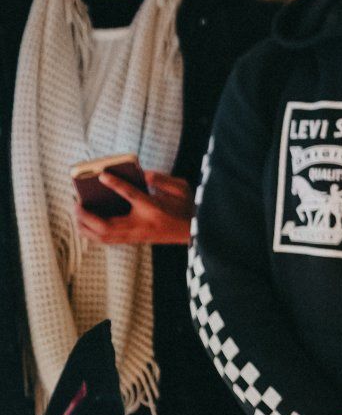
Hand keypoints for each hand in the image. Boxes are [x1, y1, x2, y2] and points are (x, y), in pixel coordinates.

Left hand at [77, 171, 191, 246]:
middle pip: (104, 226)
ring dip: (85, 226)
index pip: (131, 196)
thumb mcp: (181, 188)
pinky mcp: (131, 240)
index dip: (116, 184)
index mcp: (153, 209)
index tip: (102, 174)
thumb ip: (162, 179)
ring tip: (77, 212)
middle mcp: (140, 226)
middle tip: (76, 202)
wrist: (192, 231)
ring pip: (101, 237)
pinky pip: (104, 240)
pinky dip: (91, 232)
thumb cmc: (186, 208)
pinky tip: (86, 222)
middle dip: (85, 215)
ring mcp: (134, 236)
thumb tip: (142, 174)